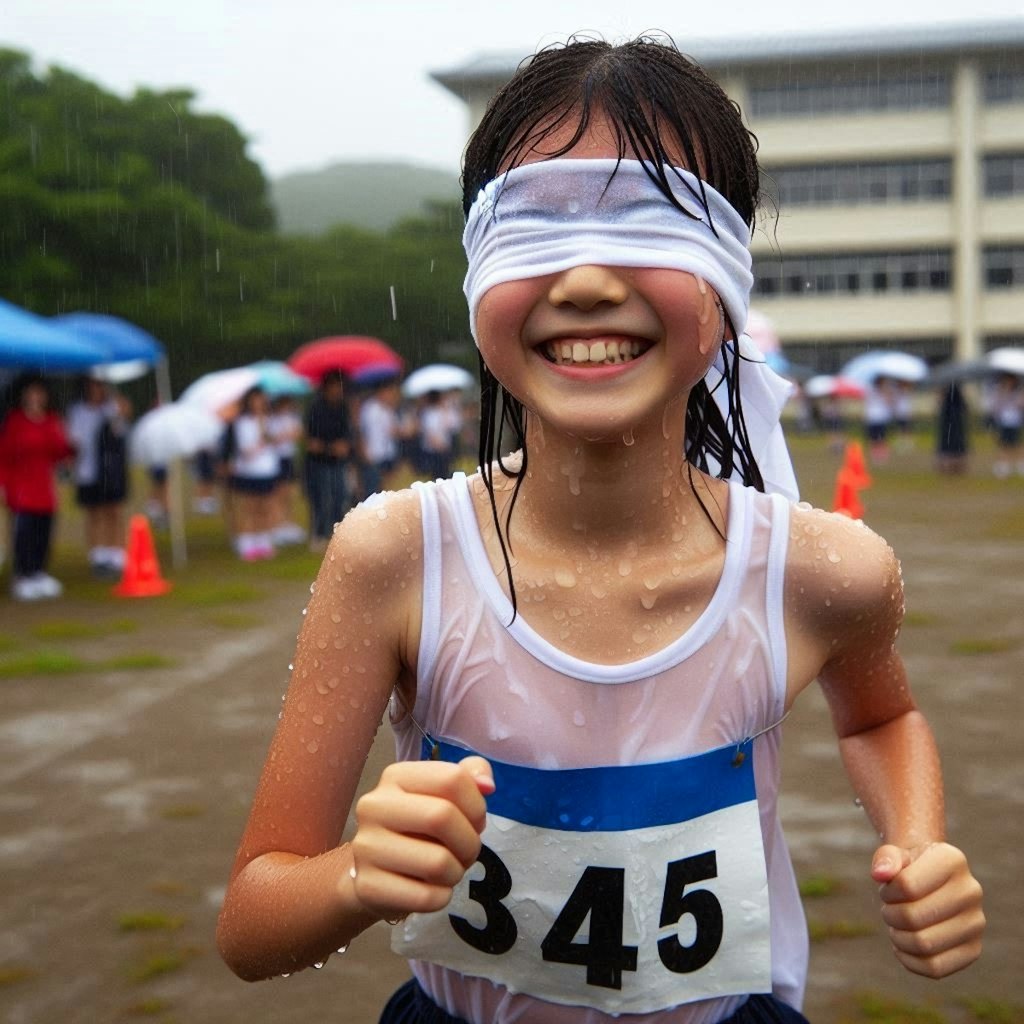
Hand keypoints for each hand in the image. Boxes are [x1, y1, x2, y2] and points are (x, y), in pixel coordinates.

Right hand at [349, 756, 493, 921]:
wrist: (375, 874)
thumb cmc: (417, 830)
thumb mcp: (441, 796)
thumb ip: (469, 776)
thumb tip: (486, 785)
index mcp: (395, 777)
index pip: (452, 779)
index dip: (476, 805)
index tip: (473, 821)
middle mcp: (374, 806)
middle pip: (442, 817)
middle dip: (469, 842)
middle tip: (467, 852)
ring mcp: (366, 847)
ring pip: (437, 862)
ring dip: (456, 872)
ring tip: (447, 871)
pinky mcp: (368, 887)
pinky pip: (426, 897)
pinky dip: (441, 897)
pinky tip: (431, 889)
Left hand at [871, 842, 983, 977]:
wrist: (933, 879)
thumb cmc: (909, 867)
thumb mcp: (896, 854)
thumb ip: (885, 858)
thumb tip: (880, 874)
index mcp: (952, 860)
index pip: (907, 886)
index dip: (888, 892)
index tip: (888, 889)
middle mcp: (970, 891)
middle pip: (914, 918)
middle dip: (890, 916)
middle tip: (888, 910)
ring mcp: (975, 923)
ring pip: (924, 945)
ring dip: (898, 938)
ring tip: (896, 927)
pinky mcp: (973, 950)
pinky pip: (936, 968)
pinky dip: (910, 960)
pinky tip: (902, 946)